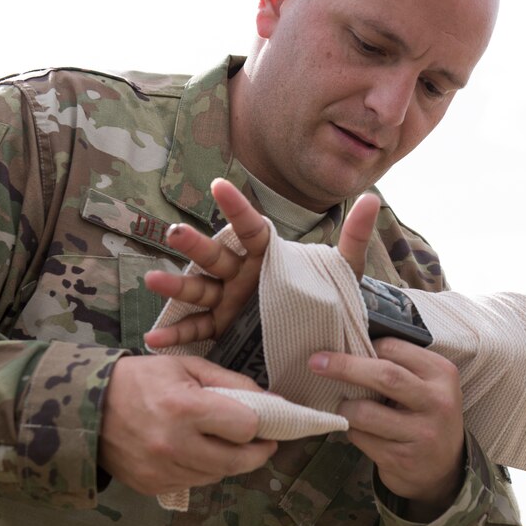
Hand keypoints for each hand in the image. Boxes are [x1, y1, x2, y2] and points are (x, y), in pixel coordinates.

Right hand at [98, 353, 277, 494]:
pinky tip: (194, 452)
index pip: (245, 428)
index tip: (262, 421)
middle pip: (238, 461)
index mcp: (186, 409)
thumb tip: (271, 401)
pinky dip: (201, 469)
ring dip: (228, 461)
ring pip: (217, 475)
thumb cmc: (140, 379)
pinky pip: (193, 482)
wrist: (86, 406)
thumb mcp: (186, 367)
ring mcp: (162, 471)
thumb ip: (231, 383)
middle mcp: (175, 445)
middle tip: (261, 443)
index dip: (258, 424)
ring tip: (222, 442)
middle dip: (256, 452)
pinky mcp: (152, 486)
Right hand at [143, 178, 379, 349]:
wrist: (324, 338)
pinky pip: (197, 331)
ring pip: (199, 290)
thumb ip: (355, 238)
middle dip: (194, 245)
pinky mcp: (224, 328)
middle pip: (215, 256)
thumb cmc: (330, 298)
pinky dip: (176, 336)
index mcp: (268, 255)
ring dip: (176, 287)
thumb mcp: (344, 273)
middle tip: (176, 232)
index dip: (236, 208)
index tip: (219, 184)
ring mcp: (229, 300)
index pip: (251, 228)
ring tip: (152, 281)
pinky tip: (154, 341)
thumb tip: (373, 197)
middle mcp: (242, 274)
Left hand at [309, 338, 465, 521]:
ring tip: (343, 408)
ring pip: (365, 413)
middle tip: (316, 363)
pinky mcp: (401, 458)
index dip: (364, 346)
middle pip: (385, 375)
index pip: (395, 349)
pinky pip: (361, 438)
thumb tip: (349, 348)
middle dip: (345, 367)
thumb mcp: (427, 386)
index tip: (342, 347)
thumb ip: (400, 367)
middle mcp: (437, 402)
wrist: (445, 469)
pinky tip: (358, 430)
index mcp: (442, 374)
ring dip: (344, 408)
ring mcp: (421, 433)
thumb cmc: (426, 416)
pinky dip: (352, 431)